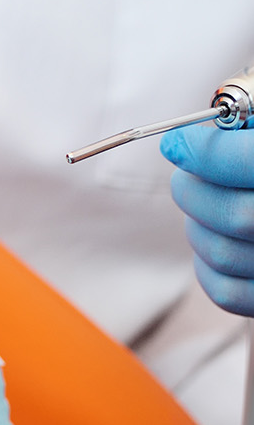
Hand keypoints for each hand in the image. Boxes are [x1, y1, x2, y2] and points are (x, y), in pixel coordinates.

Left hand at [163, 124, 253, 314]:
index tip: (177, 144)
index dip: (206, 153)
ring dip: (197, 225)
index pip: (251, 163)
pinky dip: (206, 265)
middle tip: (186, 176)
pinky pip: (226, 293)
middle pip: (236, 215)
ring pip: (222, 254)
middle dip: (194, 190)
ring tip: (205, 205)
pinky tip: (215, 238)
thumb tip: (187, 144)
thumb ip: (247, 131)